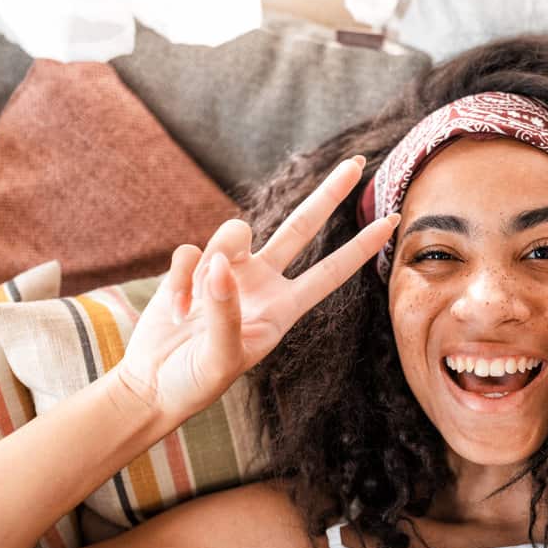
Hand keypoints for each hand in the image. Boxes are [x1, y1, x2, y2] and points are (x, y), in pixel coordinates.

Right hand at [115, 156, 398, 425]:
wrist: (156, 385)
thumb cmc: (197, 380)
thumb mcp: (221, 357)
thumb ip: (225, 312)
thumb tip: (220, 265)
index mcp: (283, 308)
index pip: (331, 271)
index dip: (360, 247)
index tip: (391, 222)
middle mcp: (262, 282)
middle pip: (301, 226)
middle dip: (329, 194)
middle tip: (357, 163)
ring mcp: (228, 271)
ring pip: (233, 233)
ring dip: (209, 264)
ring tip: (191, 312)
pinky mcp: (193, 267)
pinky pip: (189, 251)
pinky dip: (180, 280)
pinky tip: (174, 311)